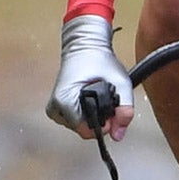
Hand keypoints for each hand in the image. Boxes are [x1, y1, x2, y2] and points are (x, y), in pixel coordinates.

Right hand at [45, 15, 134, 138]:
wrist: (85, 45)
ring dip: (92, 116)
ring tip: (96, 96)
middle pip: (83, 130)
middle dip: (99, 120)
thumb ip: (124, 109)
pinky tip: (89, 100)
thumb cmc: (99, 59)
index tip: (111, 111)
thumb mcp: (120, 82)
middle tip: (106, 99)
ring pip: (79, 126)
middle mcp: (55, 106)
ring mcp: (54, 107)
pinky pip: (74, 120)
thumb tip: (119, 134)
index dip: (104, 125)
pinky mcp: (56, 107)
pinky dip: (85, 114)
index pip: (86, 131)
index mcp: (65, 101)